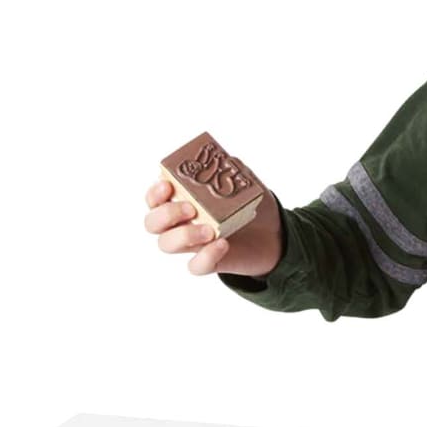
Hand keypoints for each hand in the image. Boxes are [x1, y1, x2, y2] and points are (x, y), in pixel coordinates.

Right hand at [143, 178, 283, 276]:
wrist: (274, 235)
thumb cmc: (250, 206)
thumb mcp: (245, 183)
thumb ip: (234, 170)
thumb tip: (228, 159)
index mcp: (182, 200)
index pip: (154, 198)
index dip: (155, 192)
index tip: (168, 184)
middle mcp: (180, 223)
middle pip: (152, 223)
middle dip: (166, 214)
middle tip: (190, 208)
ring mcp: (192, 243)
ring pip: (167, 245)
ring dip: (182, 236)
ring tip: (208, 229)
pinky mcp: (209, 261)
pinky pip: (195, 266)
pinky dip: (205, 257)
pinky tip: (222, 244)